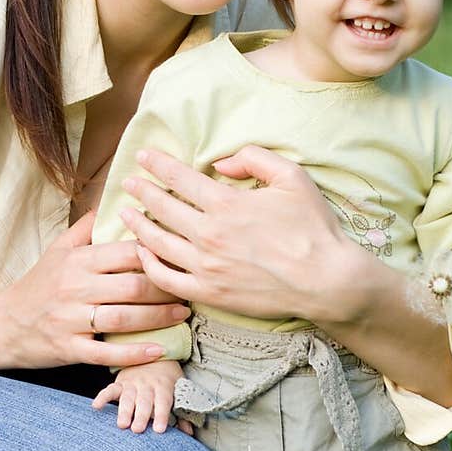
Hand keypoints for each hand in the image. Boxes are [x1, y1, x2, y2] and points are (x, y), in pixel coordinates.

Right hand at [0, 210, 189, 369]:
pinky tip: (158, 350)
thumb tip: (111, 200)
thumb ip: (85, 228)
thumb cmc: (38, 285)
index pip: (126, 252)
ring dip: (158, 318)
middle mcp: (75, 288)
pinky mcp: (69, 348)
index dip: (157, 253)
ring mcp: (71, 320)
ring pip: (124, 319)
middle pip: (132, 286)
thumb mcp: (57, 250)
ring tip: (182, 314)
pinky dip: (134, 353)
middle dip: (166, 288)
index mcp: (77, 261)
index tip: (181, 256)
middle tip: (190, 288)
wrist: (2, 324)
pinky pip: (107, 353)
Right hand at [92, 361, 188, 433]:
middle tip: (137, 430)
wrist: (156, 353)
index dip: (162, 415)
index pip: (163, 402)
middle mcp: (148, 385)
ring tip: (122, 424)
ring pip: (128, 397)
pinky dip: (102, 396)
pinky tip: (96, 406)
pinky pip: (110, 389)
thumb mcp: (179, 390)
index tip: (159, 430)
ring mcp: (133, 383)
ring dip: (124, 410)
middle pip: (144, 401)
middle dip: (141, 415)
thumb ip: (182, 413)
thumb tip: (188, 432)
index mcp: (164, 387)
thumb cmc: (169, 378)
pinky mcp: (120, 382)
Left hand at [117, 145, 354, 322]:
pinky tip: (143, 252)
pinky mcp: (209, 293)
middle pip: (161, 207)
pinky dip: (149, 264)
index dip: (157, 165)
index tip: (143, 157)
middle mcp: (209, 235)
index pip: (179, 178)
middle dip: (141, 190)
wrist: (326, 281)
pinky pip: (166, 278)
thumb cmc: (313, 227)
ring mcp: (206, 267)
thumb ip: (254, 158)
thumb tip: (220, 162)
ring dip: (138, 224)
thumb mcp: (292, 177)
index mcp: (226, 204)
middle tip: (127, 181)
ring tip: (126, 213)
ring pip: (157, 242)